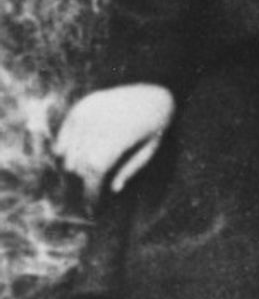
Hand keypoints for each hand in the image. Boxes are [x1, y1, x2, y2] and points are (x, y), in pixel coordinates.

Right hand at [54, 84, 175, 199]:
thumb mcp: (149, 151)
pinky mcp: (80, 108)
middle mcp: (97, 124)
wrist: (154, 90)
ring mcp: (86, 114)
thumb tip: (112, 190)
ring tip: (83, 178)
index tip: (93, 209)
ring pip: (66, 153)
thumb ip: (130, 170)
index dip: (90, 193)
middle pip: (78, 165)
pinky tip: (71, 159)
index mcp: (117, 137)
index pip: (94, 172)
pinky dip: (63, 150)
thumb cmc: (156, 125)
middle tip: (89, 195)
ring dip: (72, 169)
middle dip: (82, 184)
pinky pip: (62, 135)